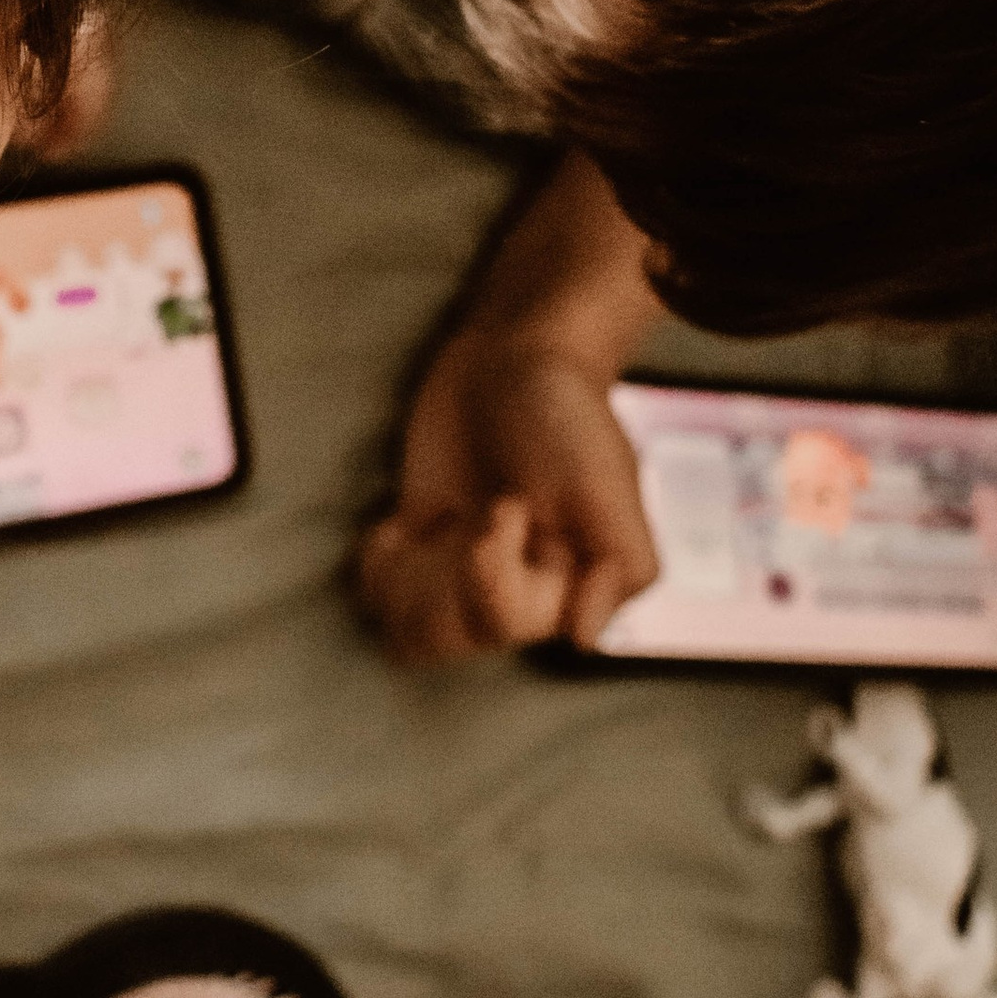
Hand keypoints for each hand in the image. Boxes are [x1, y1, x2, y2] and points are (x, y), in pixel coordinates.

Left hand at [360, 323, 656, 661]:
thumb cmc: (563, 410)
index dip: (490, 571)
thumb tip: (587, 640)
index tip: (508, 504)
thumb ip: (618, 562)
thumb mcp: (603, 478)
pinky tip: (394, 530)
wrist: (513, 357)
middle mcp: (519, 590)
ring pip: (415, 637)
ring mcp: (467, 574)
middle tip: (471, 508)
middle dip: (444, 577)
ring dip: (401, 586)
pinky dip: (378, 572)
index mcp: (567, 584)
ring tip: (416, 531)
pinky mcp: (424, 552)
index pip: (509, 624)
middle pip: (458, 638)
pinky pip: (387, 603)